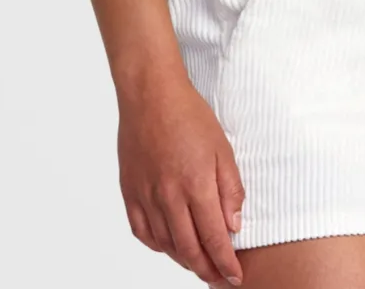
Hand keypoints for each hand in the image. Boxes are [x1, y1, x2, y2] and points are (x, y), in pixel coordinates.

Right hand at [117, 71, 244, 285]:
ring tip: (199, 263)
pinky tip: (169, 245)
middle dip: (207, 269)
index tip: (235, 276)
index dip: (225, 263)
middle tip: (219, 277)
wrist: (151, 94)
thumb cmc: (188, 115)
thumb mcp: (222, 147)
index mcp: (196, 184)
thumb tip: (234, 225)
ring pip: (166, 244)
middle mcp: (169, 196)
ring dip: (184, 260)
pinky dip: (158, 245)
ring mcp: (146, 196)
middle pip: (189, 249)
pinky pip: (143, 232)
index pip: (214, 238)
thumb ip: (230, 188)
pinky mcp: (130, 192)